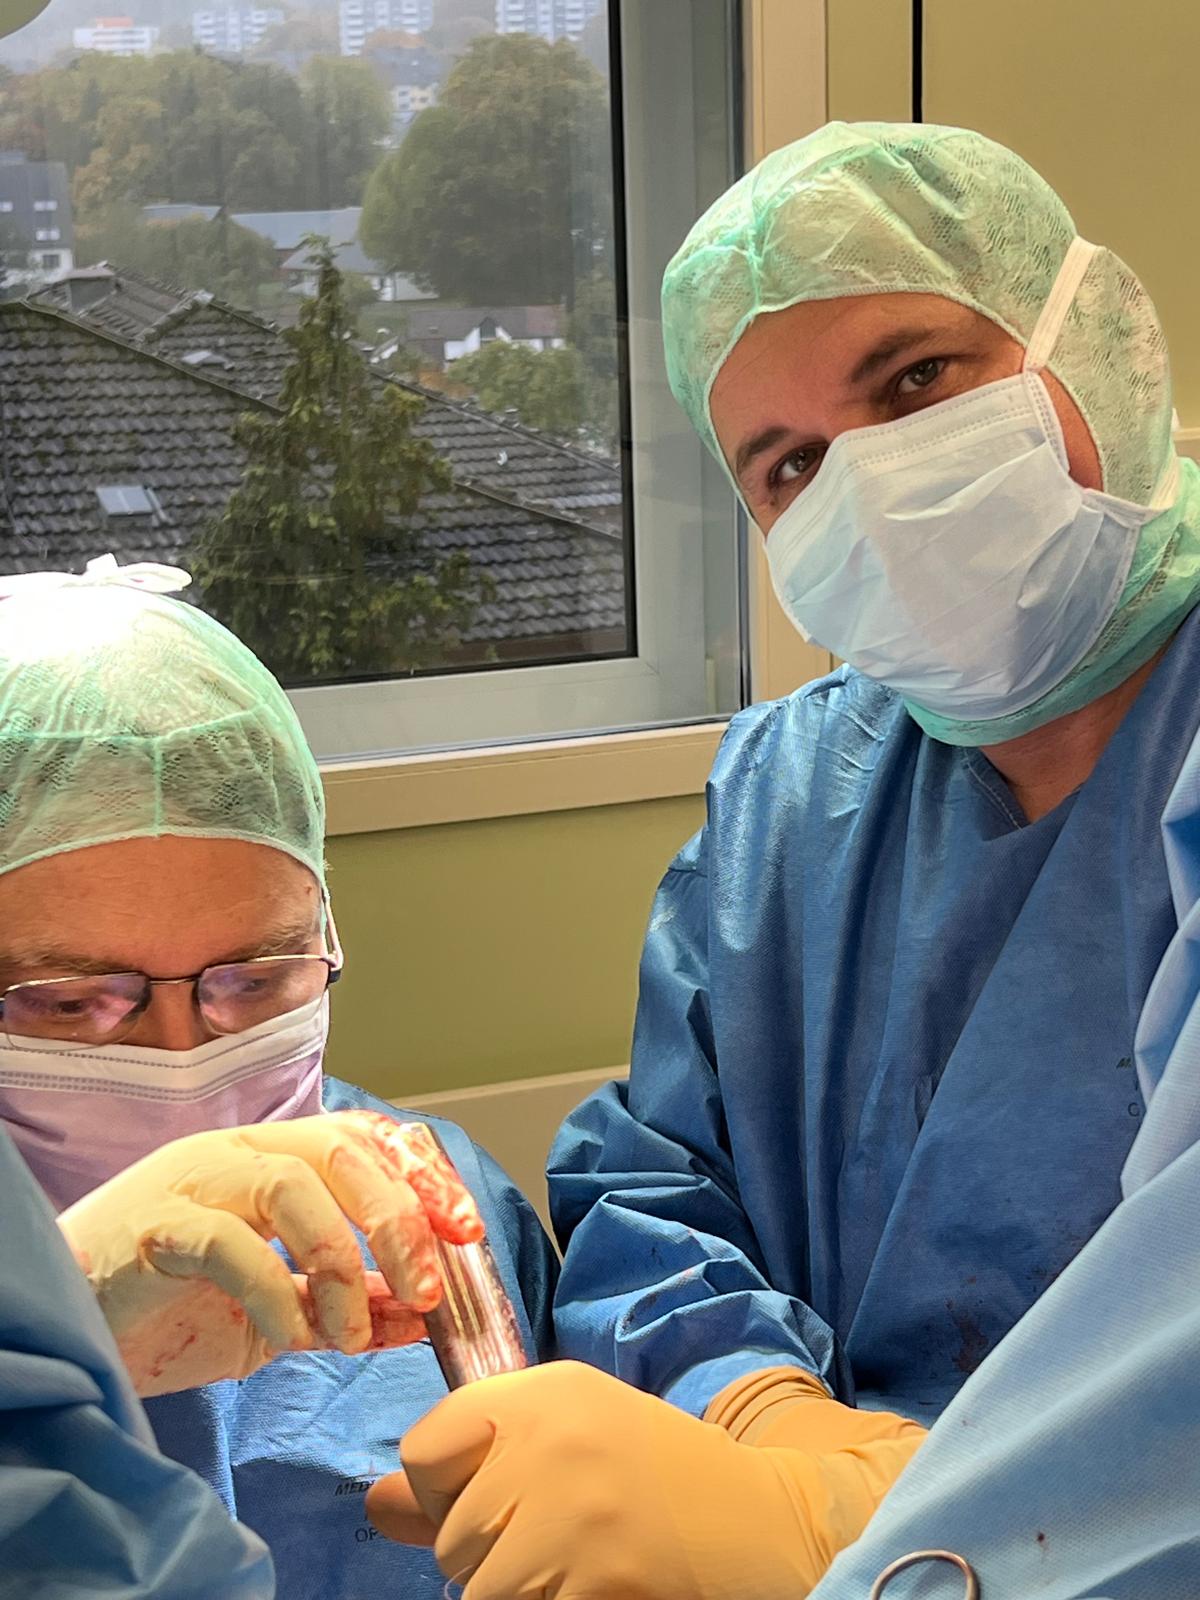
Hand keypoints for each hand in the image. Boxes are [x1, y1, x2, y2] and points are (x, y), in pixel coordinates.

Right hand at [58, 1112, 482, 1395]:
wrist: (70, 1324)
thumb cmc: (174, 1307)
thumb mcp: (281, 1312)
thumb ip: (348, 1303)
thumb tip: (419, 1314)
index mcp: (277, 1157)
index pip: (368, 1139)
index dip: (425, 1177)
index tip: (466, 1233)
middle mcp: (241, 1152)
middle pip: (343, 1152)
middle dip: (400, 1219)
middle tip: (429, 1290)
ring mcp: (196, 1180)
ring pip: (292, 1184)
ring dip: (340, 1262)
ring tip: (350, 1332)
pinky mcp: (155, 1226)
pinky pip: (228, 1241)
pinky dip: (273, 1290)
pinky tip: (289, 1336)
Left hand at [365, 1361, 926, 1599]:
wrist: (763, 1520)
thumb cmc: (651, 1475)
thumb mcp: (563, 1442)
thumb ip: (467, 1467)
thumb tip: (372, 1504)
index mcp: (544, 1392)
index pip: (426, 1447)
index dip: (446, 1487)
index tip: (493, 1492)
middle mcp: (553, 1438)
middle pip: (451, 1535)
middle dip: (489, 1554)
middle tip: (560, 1536)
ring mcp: (576, 1510)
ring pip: (477, 1587)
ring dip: (516, 1591)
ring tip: (576, 1565)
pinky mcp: (600, 1577)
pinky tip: (596, 1586)